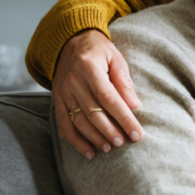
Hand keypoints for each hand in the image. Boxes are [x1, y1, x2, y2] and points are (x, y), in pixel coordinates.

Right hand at [53, 30, 142, 159]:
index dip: (124, 117)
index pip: (109, 98)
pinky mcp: (57, 100)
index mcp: (89, 69)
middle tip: (123, 143)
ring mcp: (62, 92)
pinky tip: (88, 152)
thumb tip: (135, 105)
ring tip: (108, 148)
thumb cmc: (98, 50)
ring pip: (78, 121)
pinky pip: (64, 124)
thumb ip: (124, 81)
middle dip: (110, 131)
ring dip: (94, 138)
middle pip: (93, 112)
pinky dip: (75, 140)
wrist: (69, 42)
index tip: (137, 133)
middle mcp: (72, 82)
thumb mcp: (115, 58)